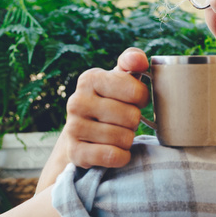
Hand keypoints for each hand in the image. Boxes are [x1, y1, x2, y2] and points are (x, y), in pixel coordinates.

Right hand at [63, 47, 149, 168]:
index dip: (142, 99)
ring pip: (124, 138)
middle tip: (123, 121)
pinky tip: (115, 151)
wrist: (81, 134)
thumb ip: (132, 62)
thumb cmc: (109, 102)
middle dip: (134, 122)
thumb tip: (139, 60)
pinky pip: (113, 156)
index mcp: (90, 79)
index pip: (136, 90)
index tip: (133, 101)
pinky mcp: (75, 152)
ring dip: (127, 140)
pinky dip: (121, 157)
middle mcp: (76, 101)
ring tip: (117, 135)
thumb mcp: (119, 78)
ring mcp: (73, 128)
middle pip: (132, 117)